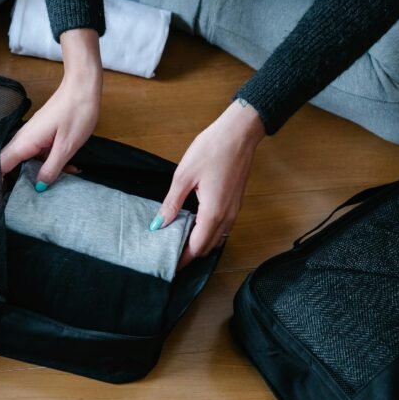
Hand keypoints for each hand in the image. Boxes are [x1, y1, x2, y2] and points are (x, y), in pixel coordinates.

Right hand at [0, 28, 101, 187]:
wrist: (83, 87)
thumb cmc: (76, 113)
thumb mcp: (66, 147)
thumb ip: (51, 168)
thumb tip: (39, 186)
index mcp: (25, 142)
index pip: (0, 166)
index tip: (2, 199)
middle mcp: (23, 139)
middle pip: (10, 165)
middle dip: (20, 181)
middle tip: (33, 196)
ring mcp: (32, 135)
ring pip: (27, 160)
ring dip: (39, 172)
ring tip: (59, 180)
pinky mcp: (41, 134)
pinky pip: (38, 153)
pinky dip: (48, 162)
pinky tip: (67, 167)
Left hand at [152, 100, 265, 266]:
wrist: (239, 133)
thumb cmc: (212, 150)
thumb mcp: (184, 176)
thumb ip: (171, 204)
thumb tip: (158, 225)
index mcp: (213, 213)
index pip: (196, 248)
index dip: (182, 260)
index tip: (168, 266)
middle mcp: (227, 217)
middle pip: (207, 247)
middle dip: (190, 255)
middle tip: (169, 256)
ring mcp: (234, 211)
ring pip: (216, 238)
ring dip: (199, 244)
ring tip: (178, 243)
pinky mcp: (235, 203)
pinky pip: (221, 227)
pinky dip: (207, 233)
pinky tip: (192, 226)